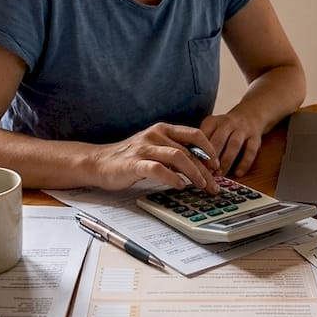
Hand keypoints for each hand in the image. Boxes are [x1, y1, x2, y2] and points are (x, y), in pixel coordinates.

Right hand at [90, 123, 219, 191]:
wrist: (99, 162)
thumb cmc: (130, 158)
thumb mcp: (155, 148)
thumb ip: (174, 151)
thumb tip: (201, 166)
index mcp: (163, 129)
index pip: (195, 134)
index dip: (210, 150)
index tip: (217, 166)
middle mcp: (156, 135)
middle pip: (189, 151)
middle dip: (205, 170)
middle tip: (214, 185)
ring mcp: (144, 148)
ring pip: (178, 157)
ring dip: (194, 173)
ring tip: (202, 186)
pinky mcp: (134, 163)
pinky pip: (158, 169)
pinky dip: (172, 178)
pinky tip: (179, 186)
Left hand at [200, 112, 261, 177]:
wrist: (250, 114)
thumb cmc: (225, 127)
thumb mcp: (211, 128)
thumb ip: (201, 141)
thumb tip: (188, 160)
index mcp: (213, 121)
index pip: (204, 134)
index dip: (199, 150)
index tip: (194, 164)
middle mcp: (228, 123)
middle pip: (219, 139)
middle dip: (212, 157)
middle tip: (206, 173)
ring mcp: (243, 130)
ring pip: (234, 145)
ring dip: (226, 161)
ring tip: (219, 174)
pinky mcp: (255, 138)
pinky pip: (251, 151)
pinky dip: (244, 163)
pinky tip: (238, 173)